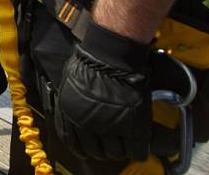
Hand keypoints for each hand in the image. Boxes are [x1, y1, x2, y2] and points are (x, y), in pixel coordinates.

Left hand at [54, 22, 150, 161]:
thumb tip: (73, 111)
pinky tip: (138, 146)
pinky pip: (137, 151)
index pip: (72, 142)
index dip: (80, 148)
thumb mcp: (69, 83)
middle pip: (94, 151)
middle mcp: (87, 125)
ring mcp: (111, 127)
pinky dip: (139, 151)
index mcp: (70, 114)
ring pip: (115, 153)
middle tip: (107, 143)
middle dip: (101, 149)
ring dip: (119, 150)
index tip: (85, 149)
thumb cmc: (90, 61)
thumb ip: (71, 102)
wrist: (110, 54)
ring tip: (123, 142)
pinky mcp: (133, 127)